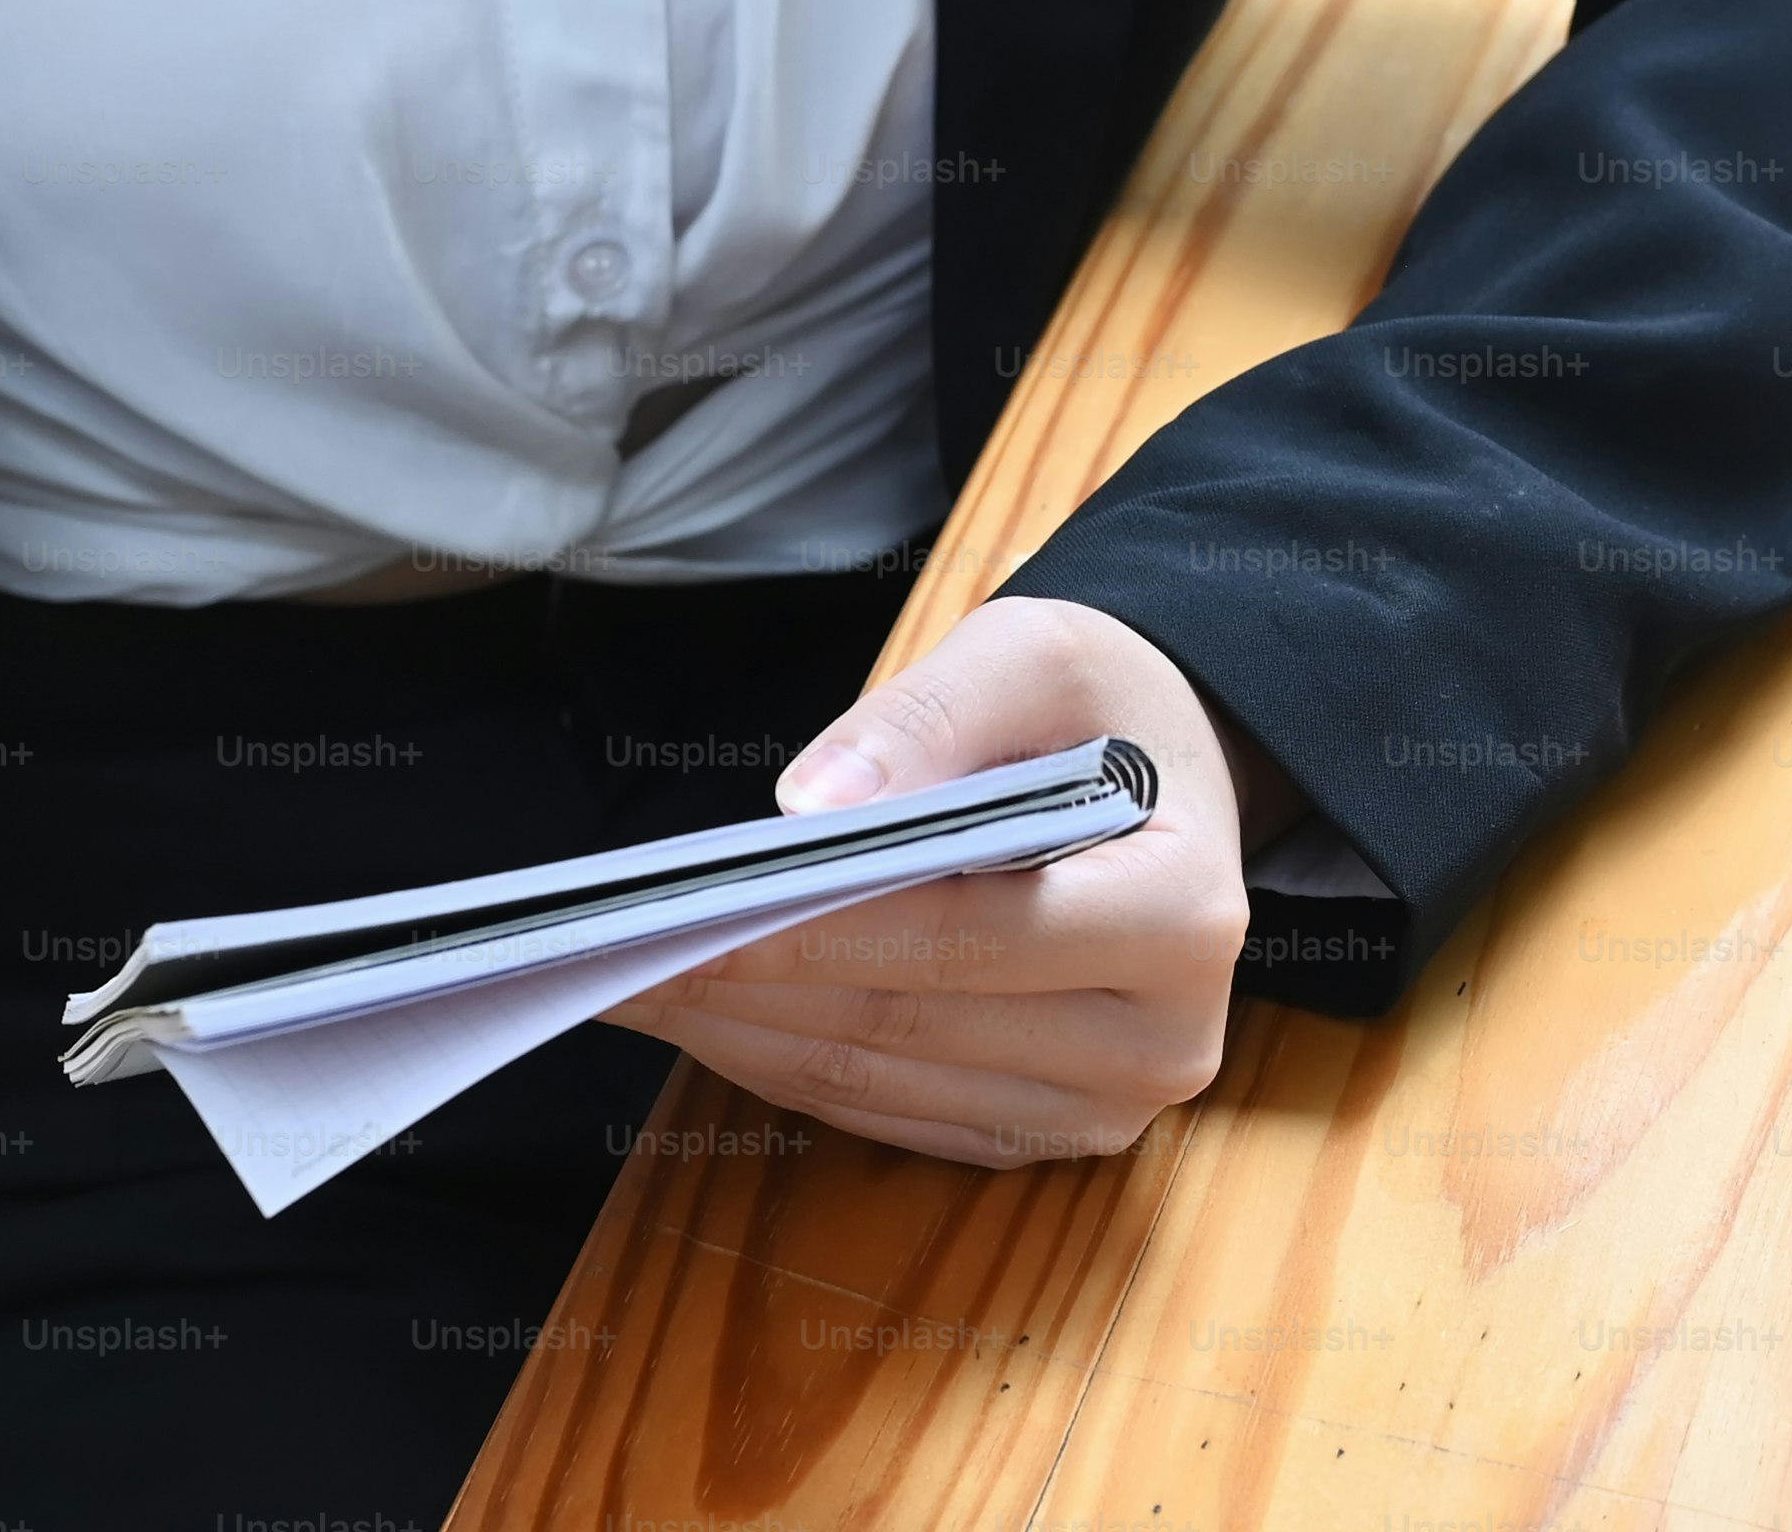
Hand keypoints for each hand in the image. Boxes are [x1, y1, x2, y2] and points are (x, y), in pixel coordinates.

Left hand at [602, 595, 1292, 1167]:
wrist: (1169, 783)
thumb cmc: (1101, 710)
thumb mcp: (1033, 653)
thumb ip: (926, 720)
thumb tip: (809, 810)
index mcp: (1183, 917)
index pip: (964, 936)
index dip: (810, 927)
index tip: (683, 905)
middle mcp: (1162, 1041)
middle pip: (908, 1022)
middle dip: (743, 980)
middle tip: (607, 946)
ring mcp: (1105, 1110)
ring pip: (879, 1084)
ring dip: (740, 1032)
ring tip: (622, 975)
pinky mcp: (1044, 1137)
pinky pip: (885, 1114)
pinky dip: (780, 1061)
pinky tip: (698, 1011)